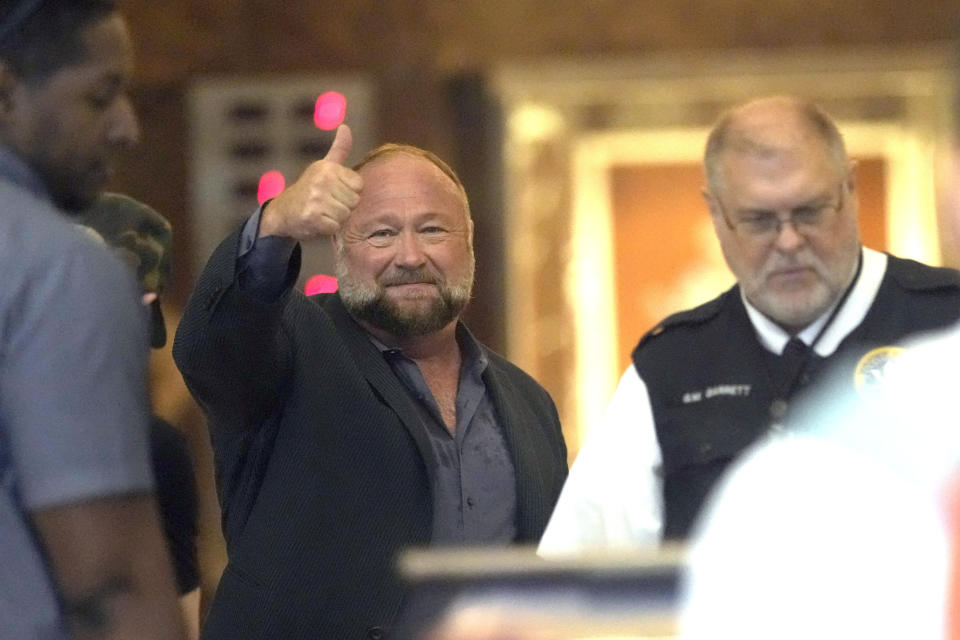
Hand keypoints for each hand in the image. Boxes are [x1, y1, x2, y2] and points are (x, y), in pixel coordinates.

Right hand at [258, 124, 362, 239]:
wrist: (282, 213)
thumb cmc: (308, 190)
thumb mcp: (324, 167)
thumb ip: (339, 149)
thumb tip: (345, 127)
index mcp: (328, 168)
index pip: (359, 186)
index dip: (348, 193)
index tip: (333, 192)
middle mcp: (322, 180)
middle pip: (354, 202)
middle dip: (343, 207)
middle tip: (326, 204)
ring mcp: (316, 198)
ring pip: (346, 215)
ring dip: (335, 219)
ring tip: (322, 212)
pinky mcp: (312, 216)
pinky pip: (335, 227)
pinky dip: (328, 229)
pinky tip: (316, 221)